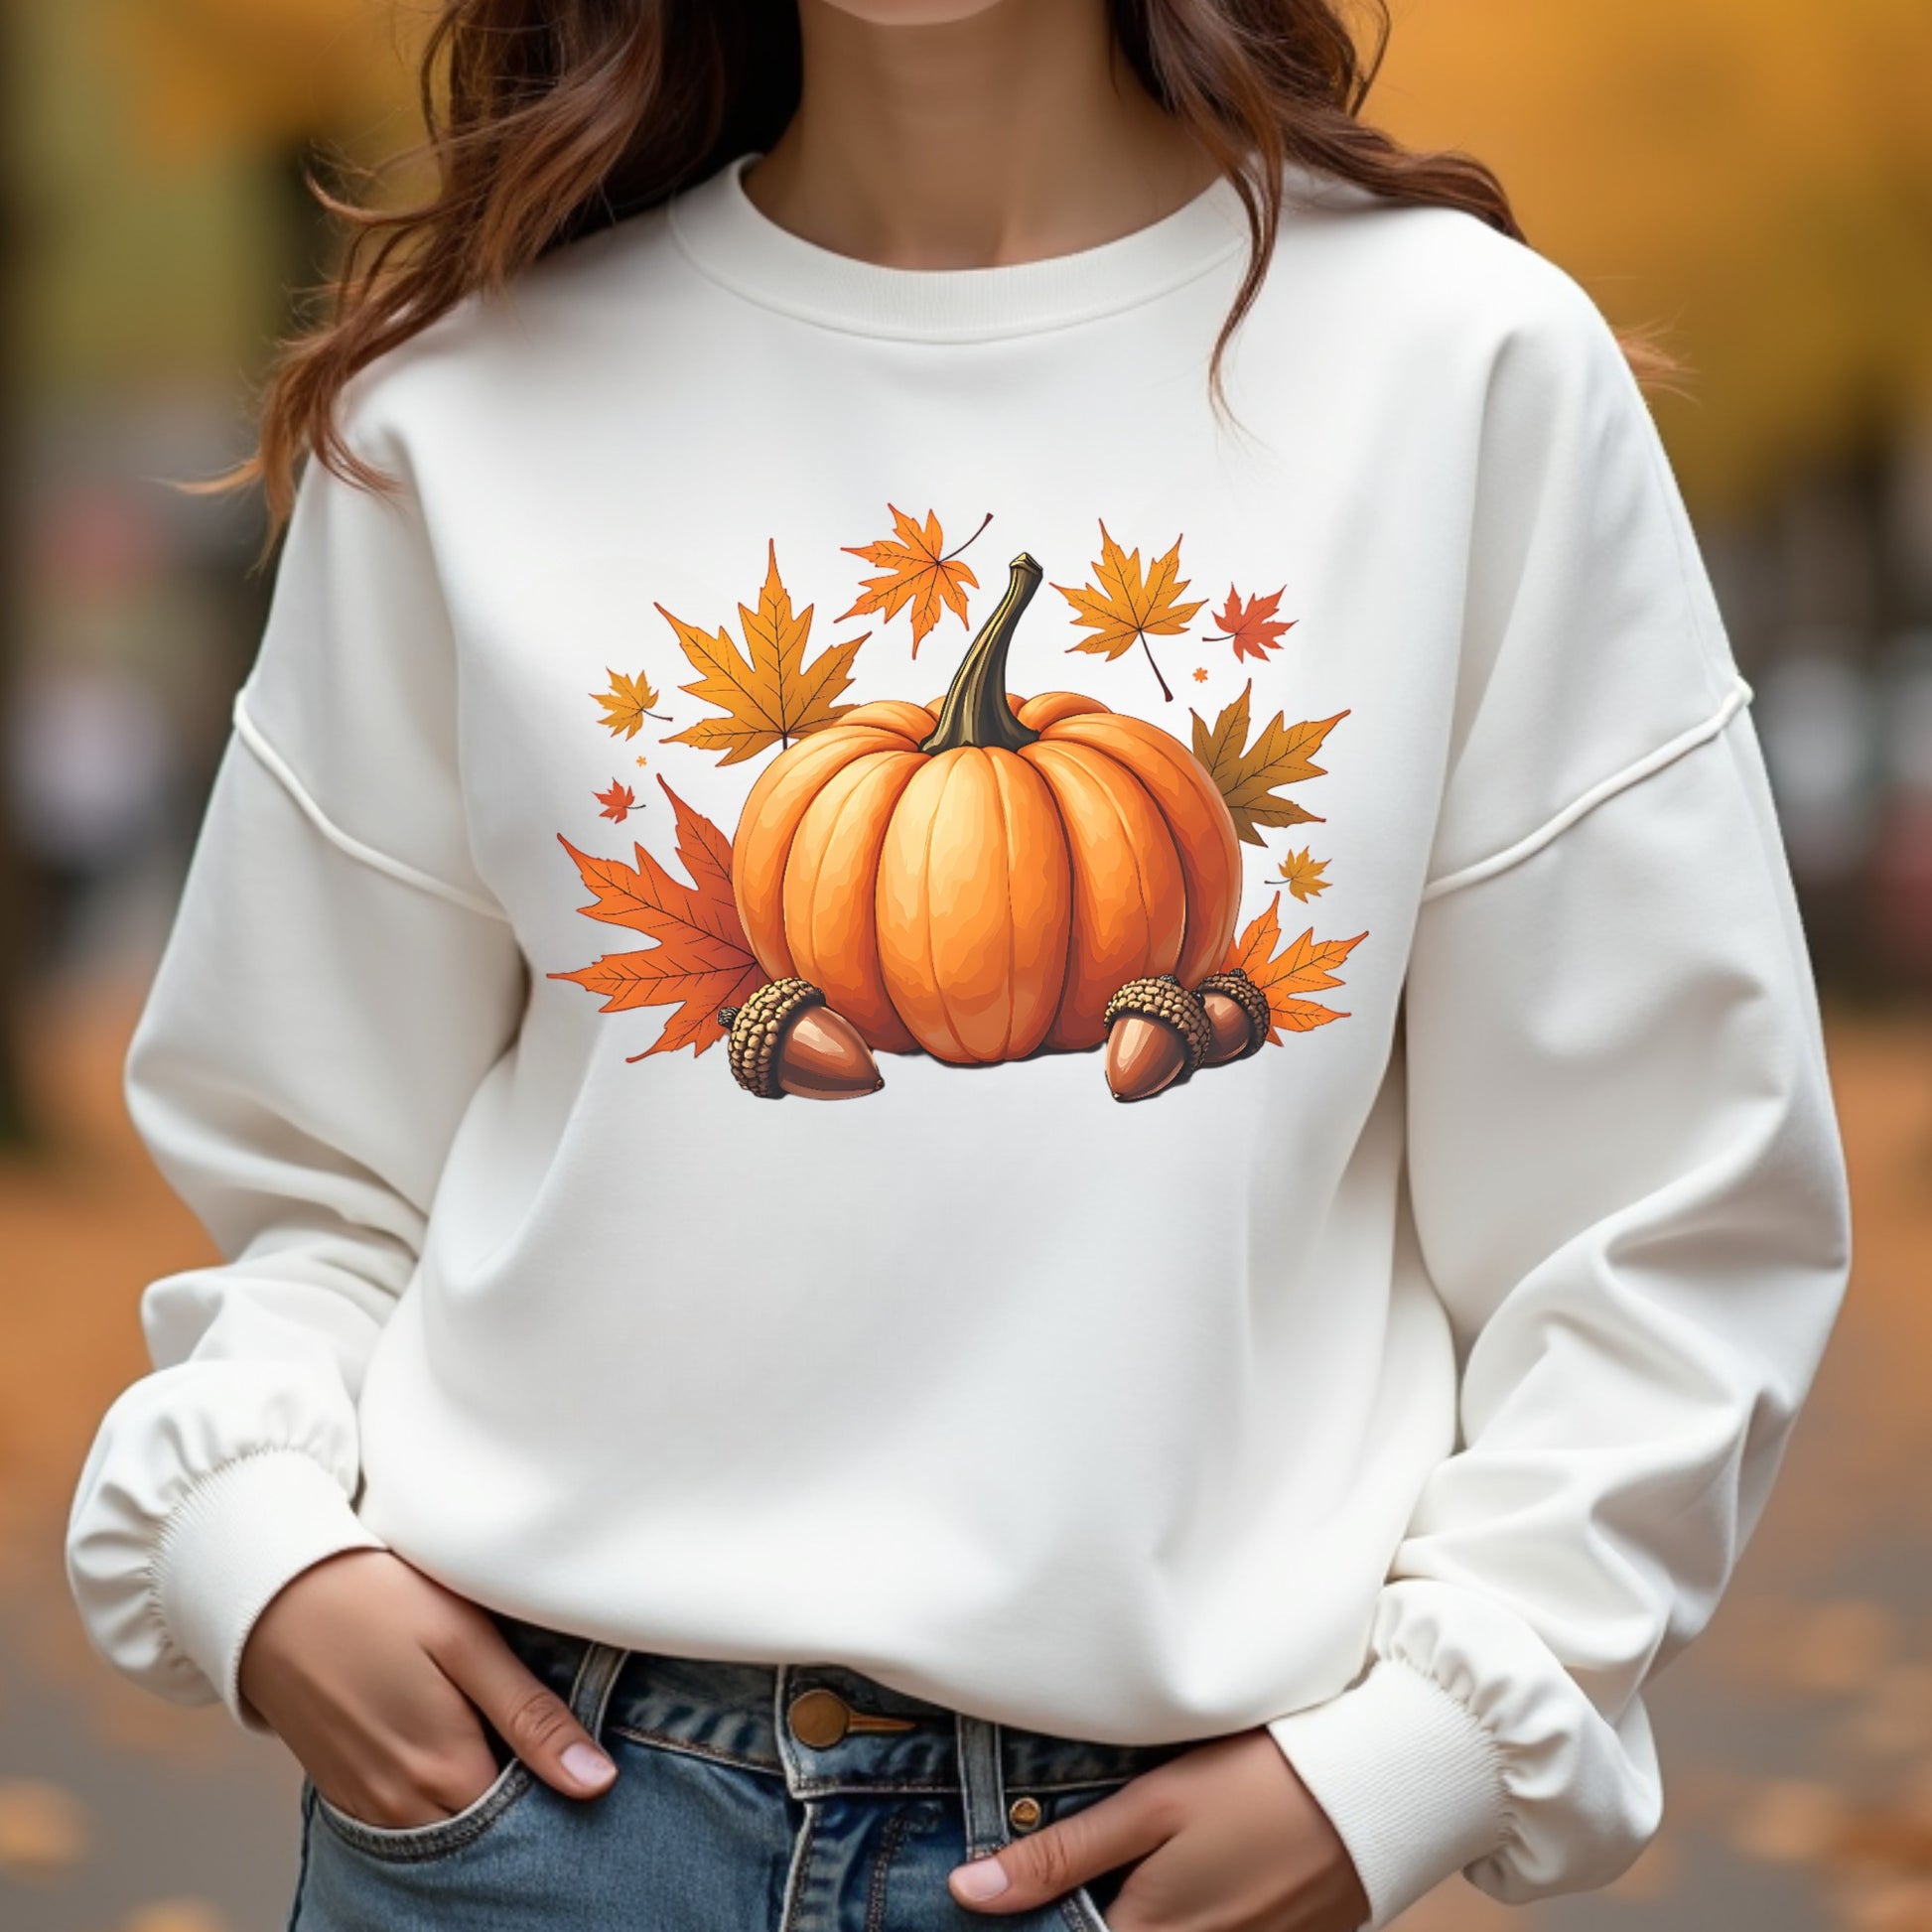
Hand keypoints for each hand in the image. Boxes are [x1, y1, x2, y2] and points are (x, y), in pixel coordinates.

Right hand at [238, 1548, 616, 1828]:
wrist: (273, 1594)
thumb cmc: (380, 1603)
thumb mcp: (467, 1644)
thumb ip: (530, 1717)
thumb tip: (597, 1784)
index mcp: (444, 1774)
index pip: (525, 1825)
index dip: (559, 1799)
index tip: (580, 1767)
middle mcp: (401, 1810)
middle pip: (484, 1835)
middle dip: (521, 1808)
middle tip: (544, 1749)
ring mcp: (365, 1807)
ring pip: (445, 1830)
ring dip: (477, 1801)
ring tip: (501, 1742)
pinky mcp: (342, 1791)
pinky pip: (405, 1820)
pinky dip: (436, 1798)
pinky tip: (452, 1747)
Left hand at [947, 1728, 1369, 1931]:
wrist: (1379, 1787)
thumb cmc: (1260, 1783)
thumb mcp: (1152, 1805)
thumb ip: (1061, 1855)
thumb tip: (968, 1893)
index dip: (1038, 1917)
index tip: (1004, 1896)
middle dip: (1089, 1910)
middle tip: (1073, 1866)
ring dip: (1139, 1907)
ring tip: (1143, 1860)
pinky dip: (1196, 1911)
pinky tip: (1199, 1869)